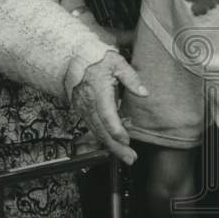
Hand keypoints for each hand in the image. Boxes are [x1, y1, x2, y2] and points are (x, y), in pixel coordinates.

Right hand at [70, 50, 147, 165]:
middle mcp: (89, 103)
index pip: (107, 115)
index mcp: (98, 92)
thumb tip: (144, 92)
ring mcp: (84, 109)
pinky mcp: (82, 111)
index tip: (127, 140)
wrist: (74, 58)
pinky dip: (103, 139)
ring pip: (97, 132)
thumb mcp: (117, 63)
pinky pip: (93, 128)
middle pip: (101, 130)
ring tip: (126, 157)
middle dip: (116, 147)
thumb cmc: (96, 59)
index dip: (116, 130)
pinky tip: (114, 146)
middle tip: (130, 158)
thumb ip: (131, 78)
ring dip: (111, 146)